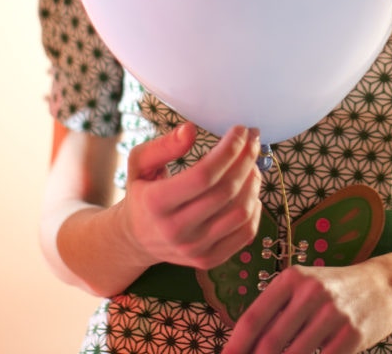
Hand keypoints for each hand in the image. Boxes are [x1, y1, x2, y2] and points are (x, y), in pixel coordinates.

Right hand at [119, 122, 262, 270]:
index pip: (204, 175)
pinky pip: (246, 233)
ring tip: (251, 164)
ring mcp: (194, 249)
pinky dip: (255, 207)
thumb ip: (163, 145)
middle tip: (253, 140)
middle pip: (226, 191)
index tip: (240, 130)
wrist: (136, 239)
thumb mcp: (139, 163)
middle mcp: (176, 230)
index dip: (228, 150)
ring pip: (240, 212)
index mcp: (156, 203)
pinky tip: (250, 190)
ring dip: (253, 182)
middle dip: (246, 160)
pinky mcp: (209, 260)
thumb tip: (190, 130)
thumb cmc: (142, 193)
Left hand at [222, 259, 391, 353]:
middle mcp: (311, 292)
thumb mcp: (304, 288)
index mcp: (291, 279)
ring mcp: (333, 314)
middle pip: (270, 341)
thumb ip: (277, 312)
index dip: (235, 345)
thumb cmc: (335, 290)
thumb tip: (244, 346)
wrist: (384, 285)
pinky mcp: (352, 334)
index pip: (253, 318)